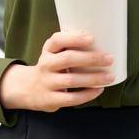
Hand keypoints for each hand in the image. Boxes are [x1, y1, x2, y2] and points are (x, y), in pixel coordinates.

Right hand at [0, 30, 115, 112]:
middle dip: (90, 58)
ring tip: (109, 76)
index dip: (74, 38)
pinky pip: (71, 98)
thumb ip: (69, 46)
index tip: (91, 38)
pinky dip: (87, 94)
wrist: (28, 89)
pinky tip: (99, 90)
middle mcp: (45, 65)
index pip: (57, 40)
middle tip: (109, 58)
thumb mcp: (53, 53)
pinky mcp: (50, 100)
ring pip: (71, 80)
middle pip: (67, 59)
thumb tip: (101, 38)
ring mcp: (47, 83)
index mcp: (48, 51)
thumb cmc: (51, 68)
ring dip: (92, 78)